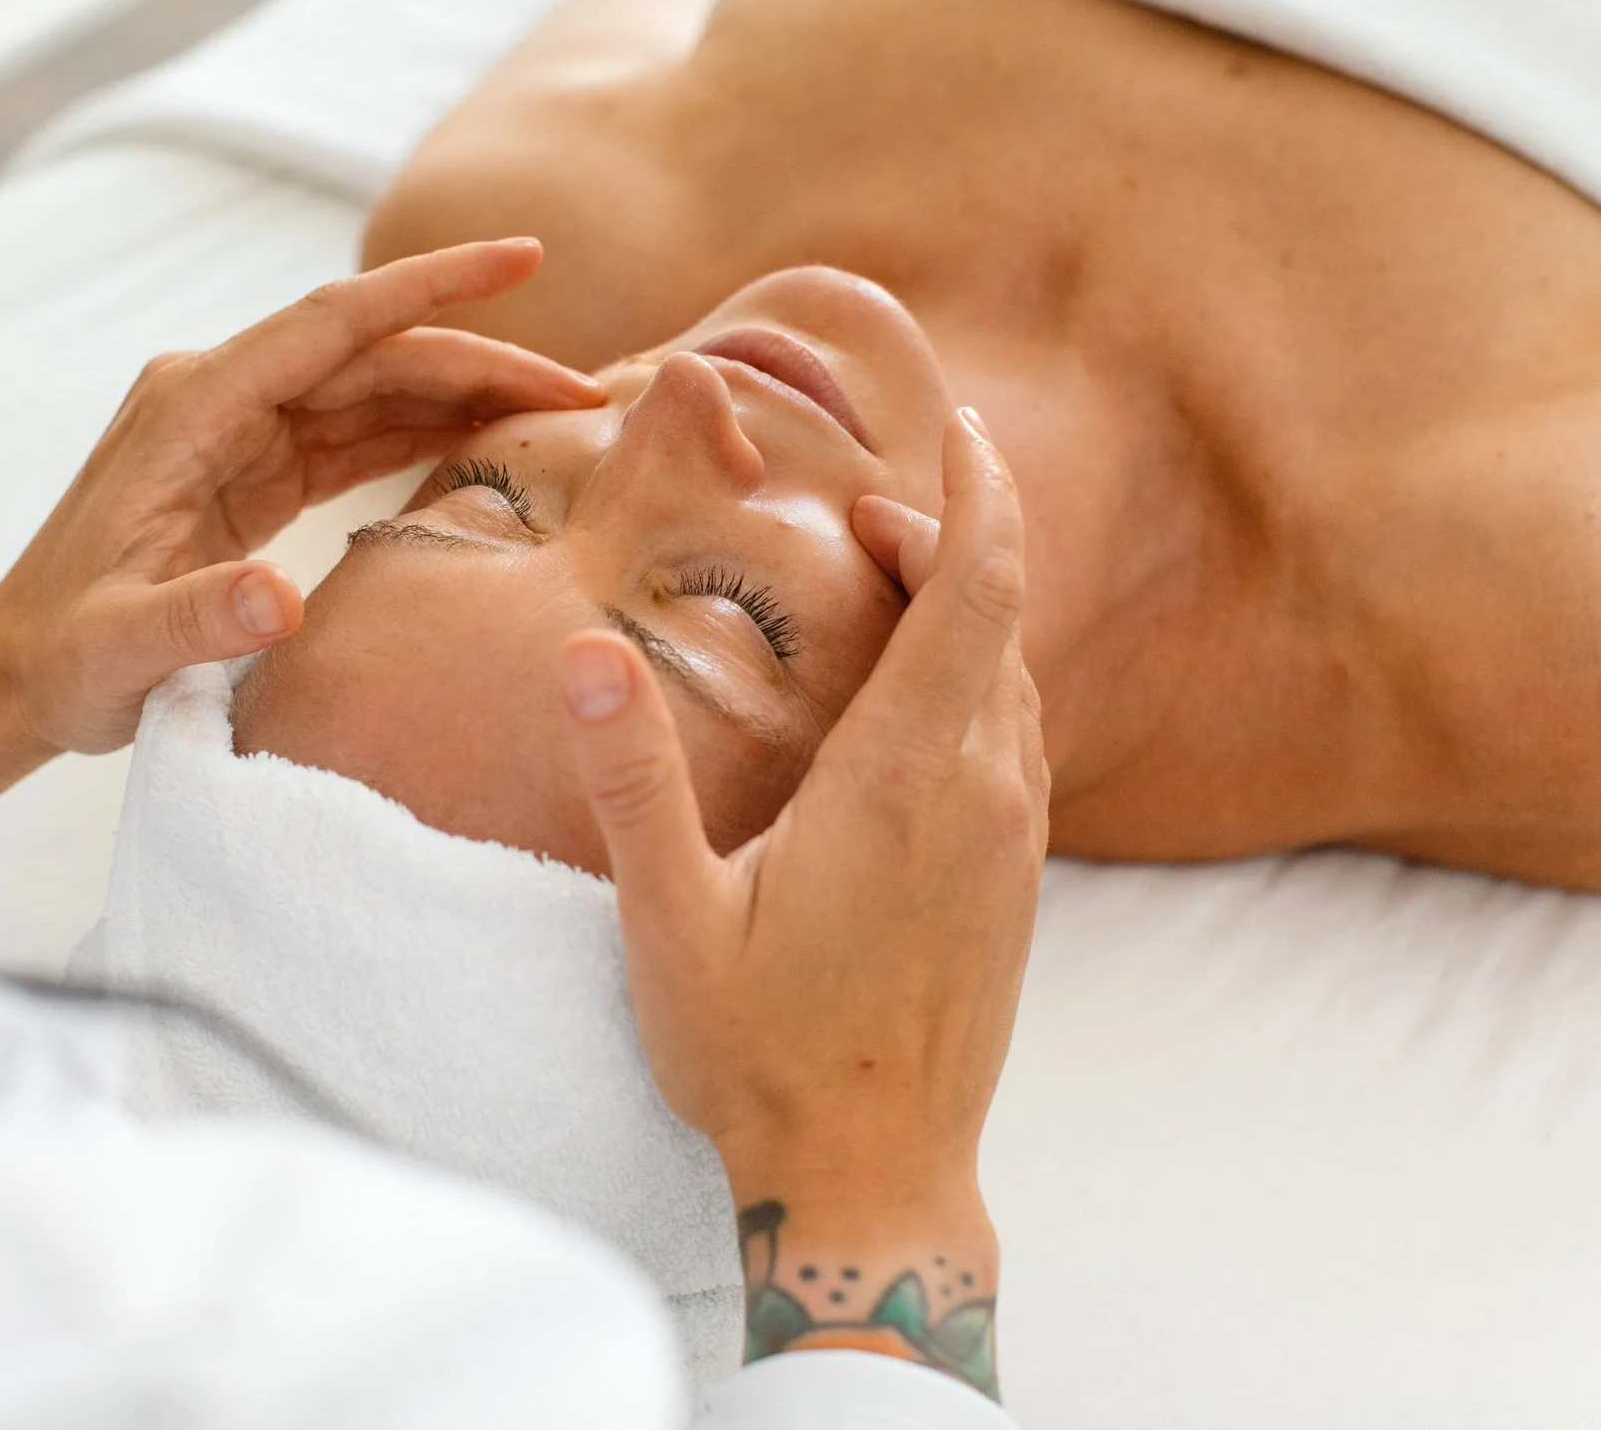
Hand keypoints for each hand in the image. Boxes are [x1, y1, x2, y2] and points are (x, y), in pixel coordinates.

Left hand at [0, 238, 599, 756]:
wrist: (15, 679)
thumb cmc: (63, 661)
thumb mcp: (121, 648)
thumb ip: (198, 618)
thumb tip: (278, 599)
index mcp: (194, 403)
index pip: (335, 321)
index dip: (433, 285)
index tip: (525, 256)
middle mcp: (219, 394)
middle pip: (374, 352)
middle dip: (482, 359)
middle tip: (590, 394)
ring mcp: (238, 427)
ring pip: (374, 388)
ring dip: (465, 395)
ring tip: (563, 418)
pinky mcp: (255, 467)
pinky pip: (357, 432)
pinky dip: (427, 432)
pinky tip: (492, 444)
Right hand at [557, 410, 1044, 1397]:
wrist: (872, 1177)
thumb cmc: (760, 1055)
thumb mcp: (668, 919)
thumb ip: (632, 778)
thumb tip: (583, 653)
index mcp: (905, 780)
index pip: (974, 589)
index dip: (973, 492)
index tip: (954, 422)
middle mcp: (981, 794)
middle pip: (998, 613)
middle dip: (948, 530)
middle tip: (865, 503)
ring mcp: (1011, 838)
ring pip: (1013, 673)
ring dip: (966, 601)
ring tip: (888, 567)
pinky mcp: (1016, 877)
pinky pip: (1016, 733)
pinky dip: (979, 670)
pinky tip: (918, 686)